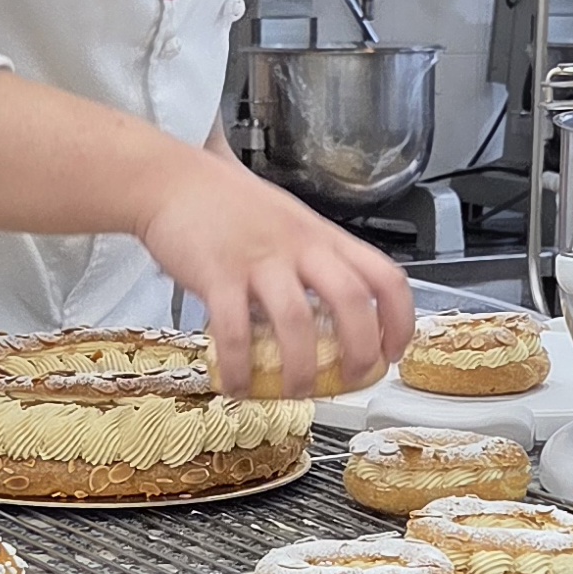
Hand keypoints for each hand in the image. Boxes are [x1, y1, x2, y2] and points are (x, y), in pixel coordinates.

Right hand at [135, 143, 413, 397]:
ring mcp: (259, 260)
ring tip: (294, 392)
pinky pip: (234, 331)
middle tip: (351, 381)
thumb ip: (315, 261)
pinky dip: (238, 368)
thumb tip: (338, 313)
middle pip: (351, 301)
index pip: (384, 276)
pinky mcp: (217, 274)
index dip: (400, 320)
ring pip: (296, 322)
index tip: (394, 351)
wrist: (171, 181)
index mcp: (324, 237)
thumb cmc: (230, 205)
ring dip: (301, 370)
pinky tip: (237, 386)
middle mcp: (300, 247)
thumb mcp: (290, 224)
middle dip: (360, 352)